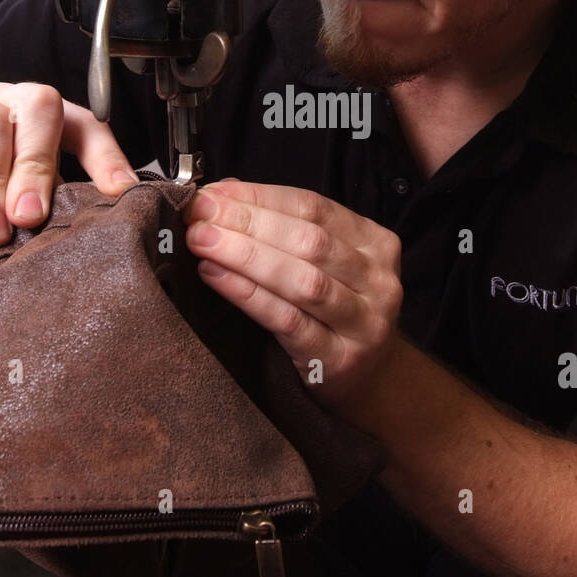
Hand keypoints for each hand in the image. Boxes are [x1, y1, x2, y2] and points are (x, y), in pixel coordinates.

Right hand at [0, 82, 139, 245]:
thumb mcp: (25, 185)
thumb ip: (53, 200)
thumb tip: (82, 235)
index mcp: (47, 117)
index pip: (86, 125)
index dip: (107, 157)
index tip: (121, 193)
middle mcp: (13, 102)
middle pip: (40, 110)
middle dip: (39, 166)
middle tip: (31, 216)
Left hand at [183, 178, 402, 408]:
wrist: (371, 381)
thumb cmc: (335, 314)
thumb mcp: (324, 264)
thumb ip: (284, 228)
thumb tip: (222, 196)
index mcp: (375, 242)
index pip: (312, 206)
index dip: (258, 197)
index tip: (212, 194)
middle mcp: (377, 279)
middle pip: (308, 240)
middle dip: (247, 222)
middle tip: (199, 215)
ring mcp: (364, 322)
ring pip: (302, 280)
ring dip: (245, 256)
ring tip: (203, 242)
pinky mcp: (339, 359)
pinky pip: (288, 321)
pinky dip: (249, 296)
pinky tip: (216, 277)